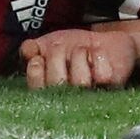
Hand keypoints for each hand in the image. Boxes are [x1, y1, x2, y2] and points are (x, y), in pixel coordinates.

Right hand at [20, 26, 138, 90]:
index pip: (37, 91)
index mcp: (49, 91)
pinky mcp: (111, 87)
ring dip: (78, 56)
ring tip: (80, 49)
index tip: (38, 58)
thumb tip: (28, 50)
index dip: (35, 74)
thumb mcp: (48, 44)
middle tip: (59, 46)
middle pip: (57, 85)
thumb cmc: (71, 47)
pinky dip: (98, 57)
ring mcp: (91, 95)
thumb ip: (32, 49)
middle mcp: (69, 99)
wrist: (102, 39)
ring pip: (80, 81)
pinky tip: (96, 52)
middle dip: (56, 58)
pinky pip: (103, 75)